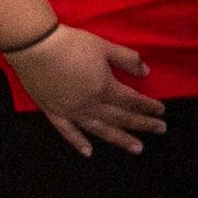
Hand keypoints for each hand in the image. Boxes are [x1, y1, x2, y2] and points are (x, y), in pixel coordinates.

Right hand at [7, 21, 164, 152]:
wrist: (35, 47)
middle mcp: (90, 105)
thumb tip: (146, 72)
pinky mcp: (53, 112)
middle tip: (160, 130)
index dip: (148, 106)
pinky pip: (67, 132)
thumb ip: (127, 60)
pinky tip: (89, 152)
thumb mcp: (105, 47)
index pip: (132, 100)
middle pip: (121, 117)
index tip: (162, 111)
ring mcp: (70, 111)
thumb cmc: (72, 44)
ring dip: (119, 139)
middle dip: (142, 124)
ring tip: (136, 148)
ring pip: (99, 129)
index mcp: (104, 88)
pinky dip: (78, 142)